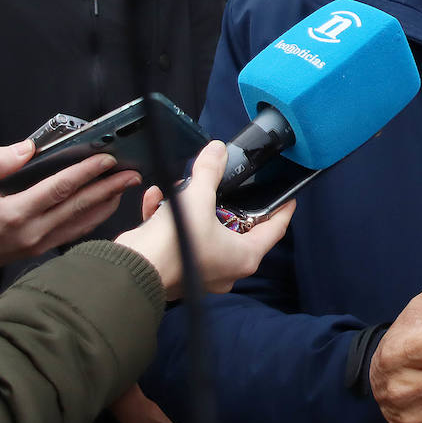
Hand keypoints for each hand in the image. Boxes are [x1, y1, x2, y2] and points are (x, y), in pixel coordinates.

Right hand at [0, 140, 135, 296]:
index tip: (108, 158)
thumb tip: (29, 147)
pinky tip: (106, 206)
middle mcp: (33, 231)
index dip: (87, 172)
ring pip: (83, 221)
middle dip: (110, 187)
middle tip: (133, 172)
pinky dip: (94, 218)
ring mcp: (39, 244)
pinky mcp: (41, 251)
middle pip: (80, 205)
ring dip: (108, 202)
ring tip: (127, 186)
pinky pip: (75, 233)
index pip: (61, 188)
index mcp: (16, 212)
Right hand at [115, 141, 294, 299]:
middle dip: (226, 203)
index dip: (282, 211)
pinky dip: (168, 218)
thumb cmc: (175, 244)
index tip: (288, 199)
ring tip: (182, 187)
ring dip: (191, 207)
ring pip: (204, 231)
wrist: (134, 269)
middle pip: (237, 228)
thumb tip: (217, 151)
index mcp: (244, 257)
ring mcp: (201, 271)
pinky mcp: (176, 268)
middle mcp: (226, 269)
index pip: (274, 230)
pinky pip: (179, 239)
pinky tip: (155, 199)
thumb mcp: (198, 198)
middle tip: (225, 185)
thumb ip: (210, 172)